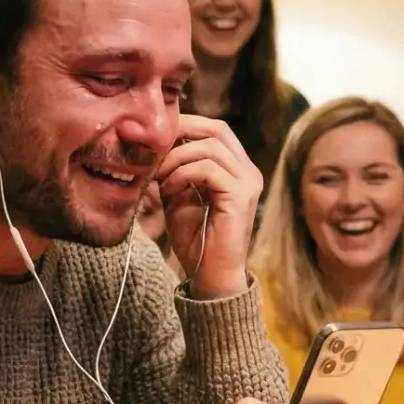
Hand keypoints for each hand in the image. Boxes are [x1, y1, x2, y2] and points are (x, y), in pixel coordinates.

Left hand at [157, 114, 263, 297]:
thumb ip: (175, 168)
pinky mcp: (241, 196)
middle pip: (217, 129)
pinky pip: (208, 169)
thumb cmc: (196, 241)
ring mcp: (248, 182)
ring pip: (210, 146)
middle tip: (154, 146)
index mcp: (236, 169)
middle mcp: (248, 171)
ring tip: (158, 176)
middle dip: (182, 131)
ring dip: (177, 157)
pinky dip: (182, 174)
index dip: (185, 126)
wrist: (209, 277)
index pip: (215, 130)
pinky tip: (169, 190)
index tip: (155, 139)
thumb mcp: (179, 195)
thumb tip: (157, 143)